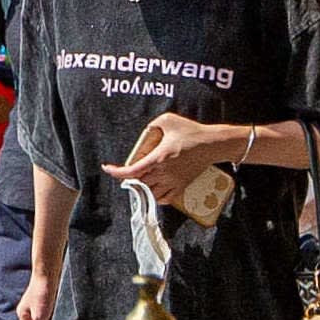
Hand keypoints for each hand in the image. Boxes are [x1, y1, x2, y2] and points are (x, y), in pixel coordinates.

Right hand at [14, 268, 55, 319]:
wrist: (49, 274)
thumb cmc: (41, 293)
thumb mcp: (40, 317)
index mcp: (23, 315)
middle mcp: (29, 312)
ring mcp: (38, 307)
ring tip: (58, 317)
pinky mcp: (48, 302)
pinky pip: (52, 314)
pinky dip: (56, 316)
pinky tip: (61, 312)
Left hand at [112, 111, 245, 205]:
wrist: (212, 144)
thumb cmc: (192, 131)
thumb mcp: (168, 120)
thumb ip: (152, 126)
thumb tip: (145, 133)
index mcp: (159, 158)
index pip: (132, 171)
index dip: (117, 172)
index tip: (107, 168)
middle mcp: (164, 172)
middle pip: (139, 184)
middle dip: (130, 179)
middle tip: (127, 171)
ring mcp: (173, 181)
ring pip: (151, 194)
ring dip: (142, 189)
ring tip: (140, 180)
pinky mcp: (182, 186)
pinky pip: (165, 199)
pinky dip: (156, 197)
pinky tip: (154, 188)